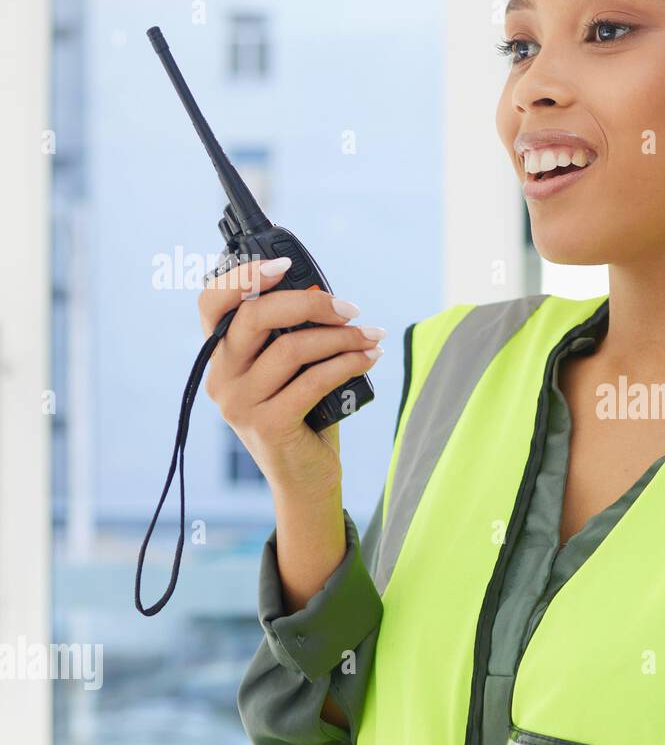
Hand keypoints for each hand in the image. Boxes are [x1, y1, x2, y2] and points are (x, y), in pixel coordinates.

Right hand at [197, 255, 384, 496]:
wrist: (305, 480)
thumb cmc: (303, 416)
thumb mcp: (291, 370)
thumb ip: (292, 334)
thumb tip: (322, 294)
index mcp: (221, 357)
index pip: (212, 303)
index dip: (242, 276)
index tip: (284, 265)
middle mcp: (221, 378)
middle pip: (254, 317)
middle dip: (309, 303)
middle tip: (350, 308)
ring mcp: (240, 404)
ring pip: (291, 349)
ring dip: (341, 337)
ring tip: (372, 336)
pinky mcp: (268, 424)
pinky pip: (313, 380)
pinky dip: (347, 363)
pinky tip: (369, 358)